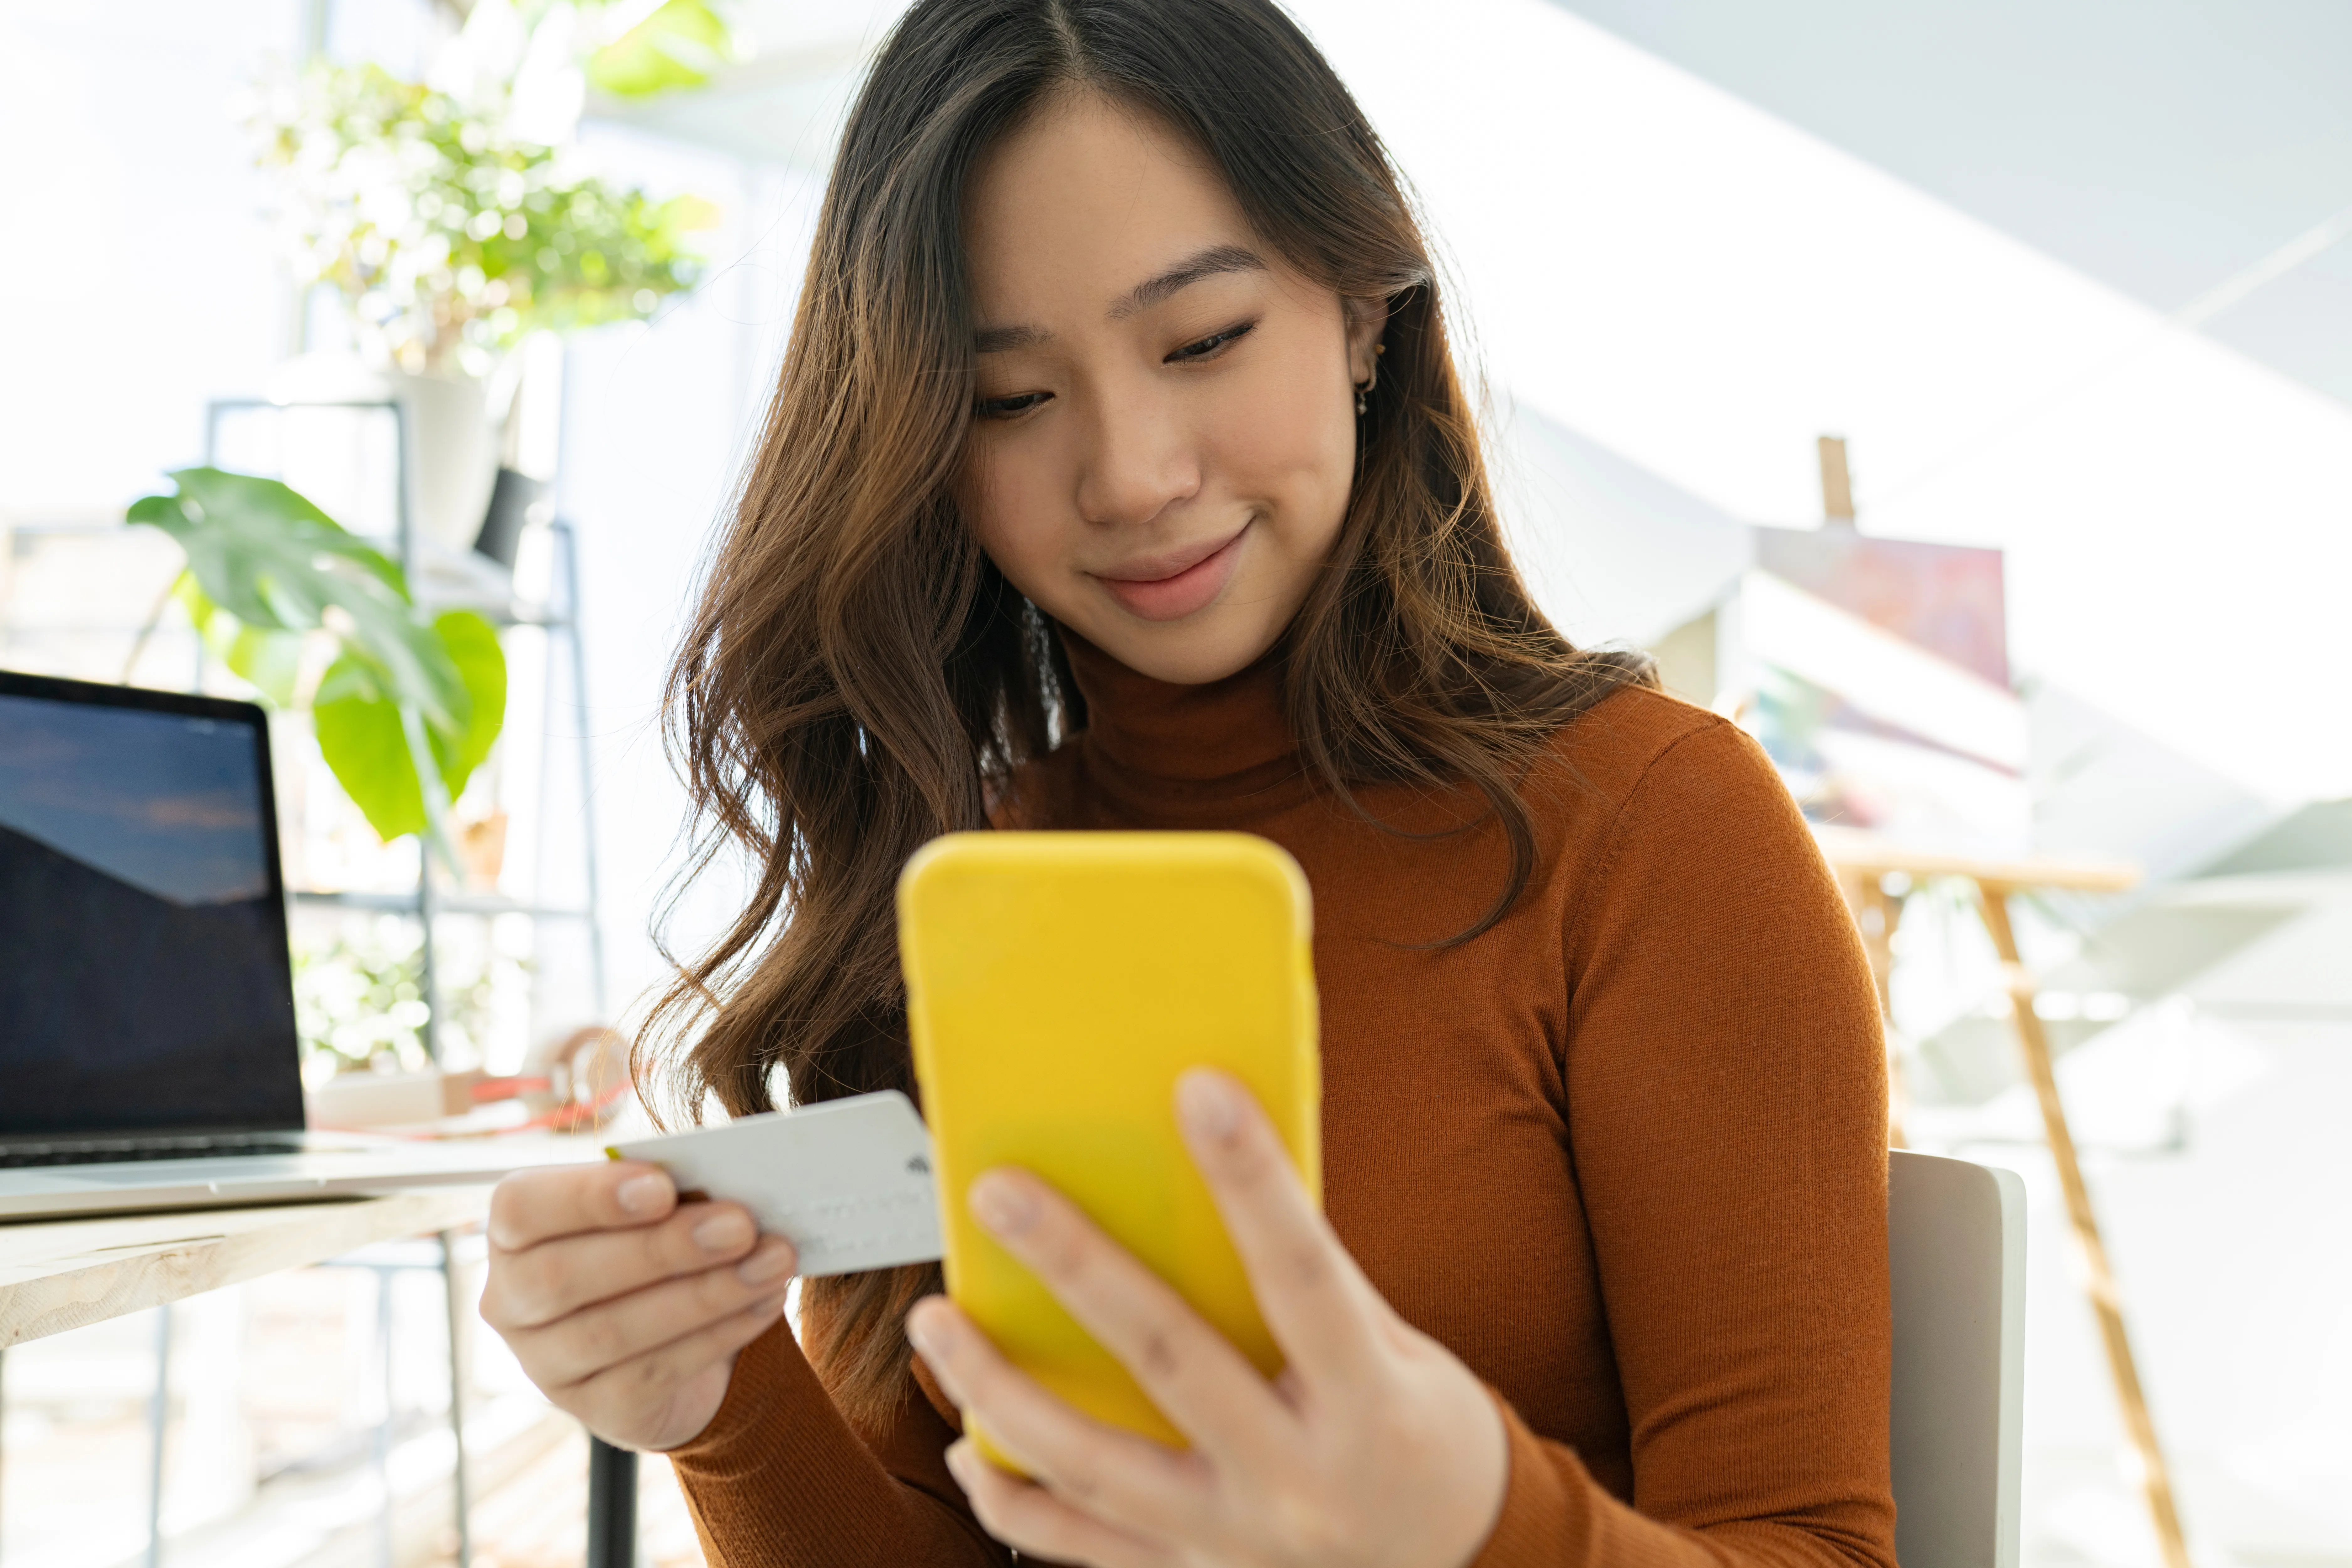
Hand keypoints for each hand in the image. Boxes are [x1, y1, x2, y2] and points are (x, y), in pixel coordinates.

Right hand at [479, 1160, 796, 1451]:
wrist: (675, 1335)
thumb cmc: (660, 1244)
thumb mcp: (660, 1208)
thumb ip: (674, 1193)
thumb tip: (728, 1187)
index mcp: (515, 1232)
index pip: (522, 1208)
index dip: (588, 1197)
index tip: (662, 1186)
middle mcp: (512, 1302)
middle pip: (566, 1275)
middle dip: (662, 1248)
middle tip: (740, 1224)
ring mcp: (547, 1365)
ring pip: (614, 1332)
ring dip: (705, 1293)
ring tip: (773, 1261)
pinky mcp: (597, 1410)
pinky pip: (655, 1374)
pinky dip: (720, 1333)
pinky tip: (765, 1301)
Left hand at [905, 1070, 1507, 1567]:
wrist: (1460, 1560)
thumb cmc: (1418, 1429)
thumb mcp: (1396, 1350)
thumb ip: (1311, 1288)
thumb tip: (1219, 1183)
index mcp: (1367, 1403)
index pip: (1302, 1274)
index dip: (1253, 1182)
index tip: (1200, 1090)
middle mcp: (1298, 1477)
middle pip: (1170, 1358)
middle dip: (1076, 1268)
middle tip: (998, 1193)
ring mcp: (1237, 1537)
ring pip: (1095, 1463)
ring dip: (1001, 1388)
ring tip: (935, 1321)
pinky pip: (1080, 1544)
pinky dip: (1013, 1497)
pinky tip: (964, 1441)